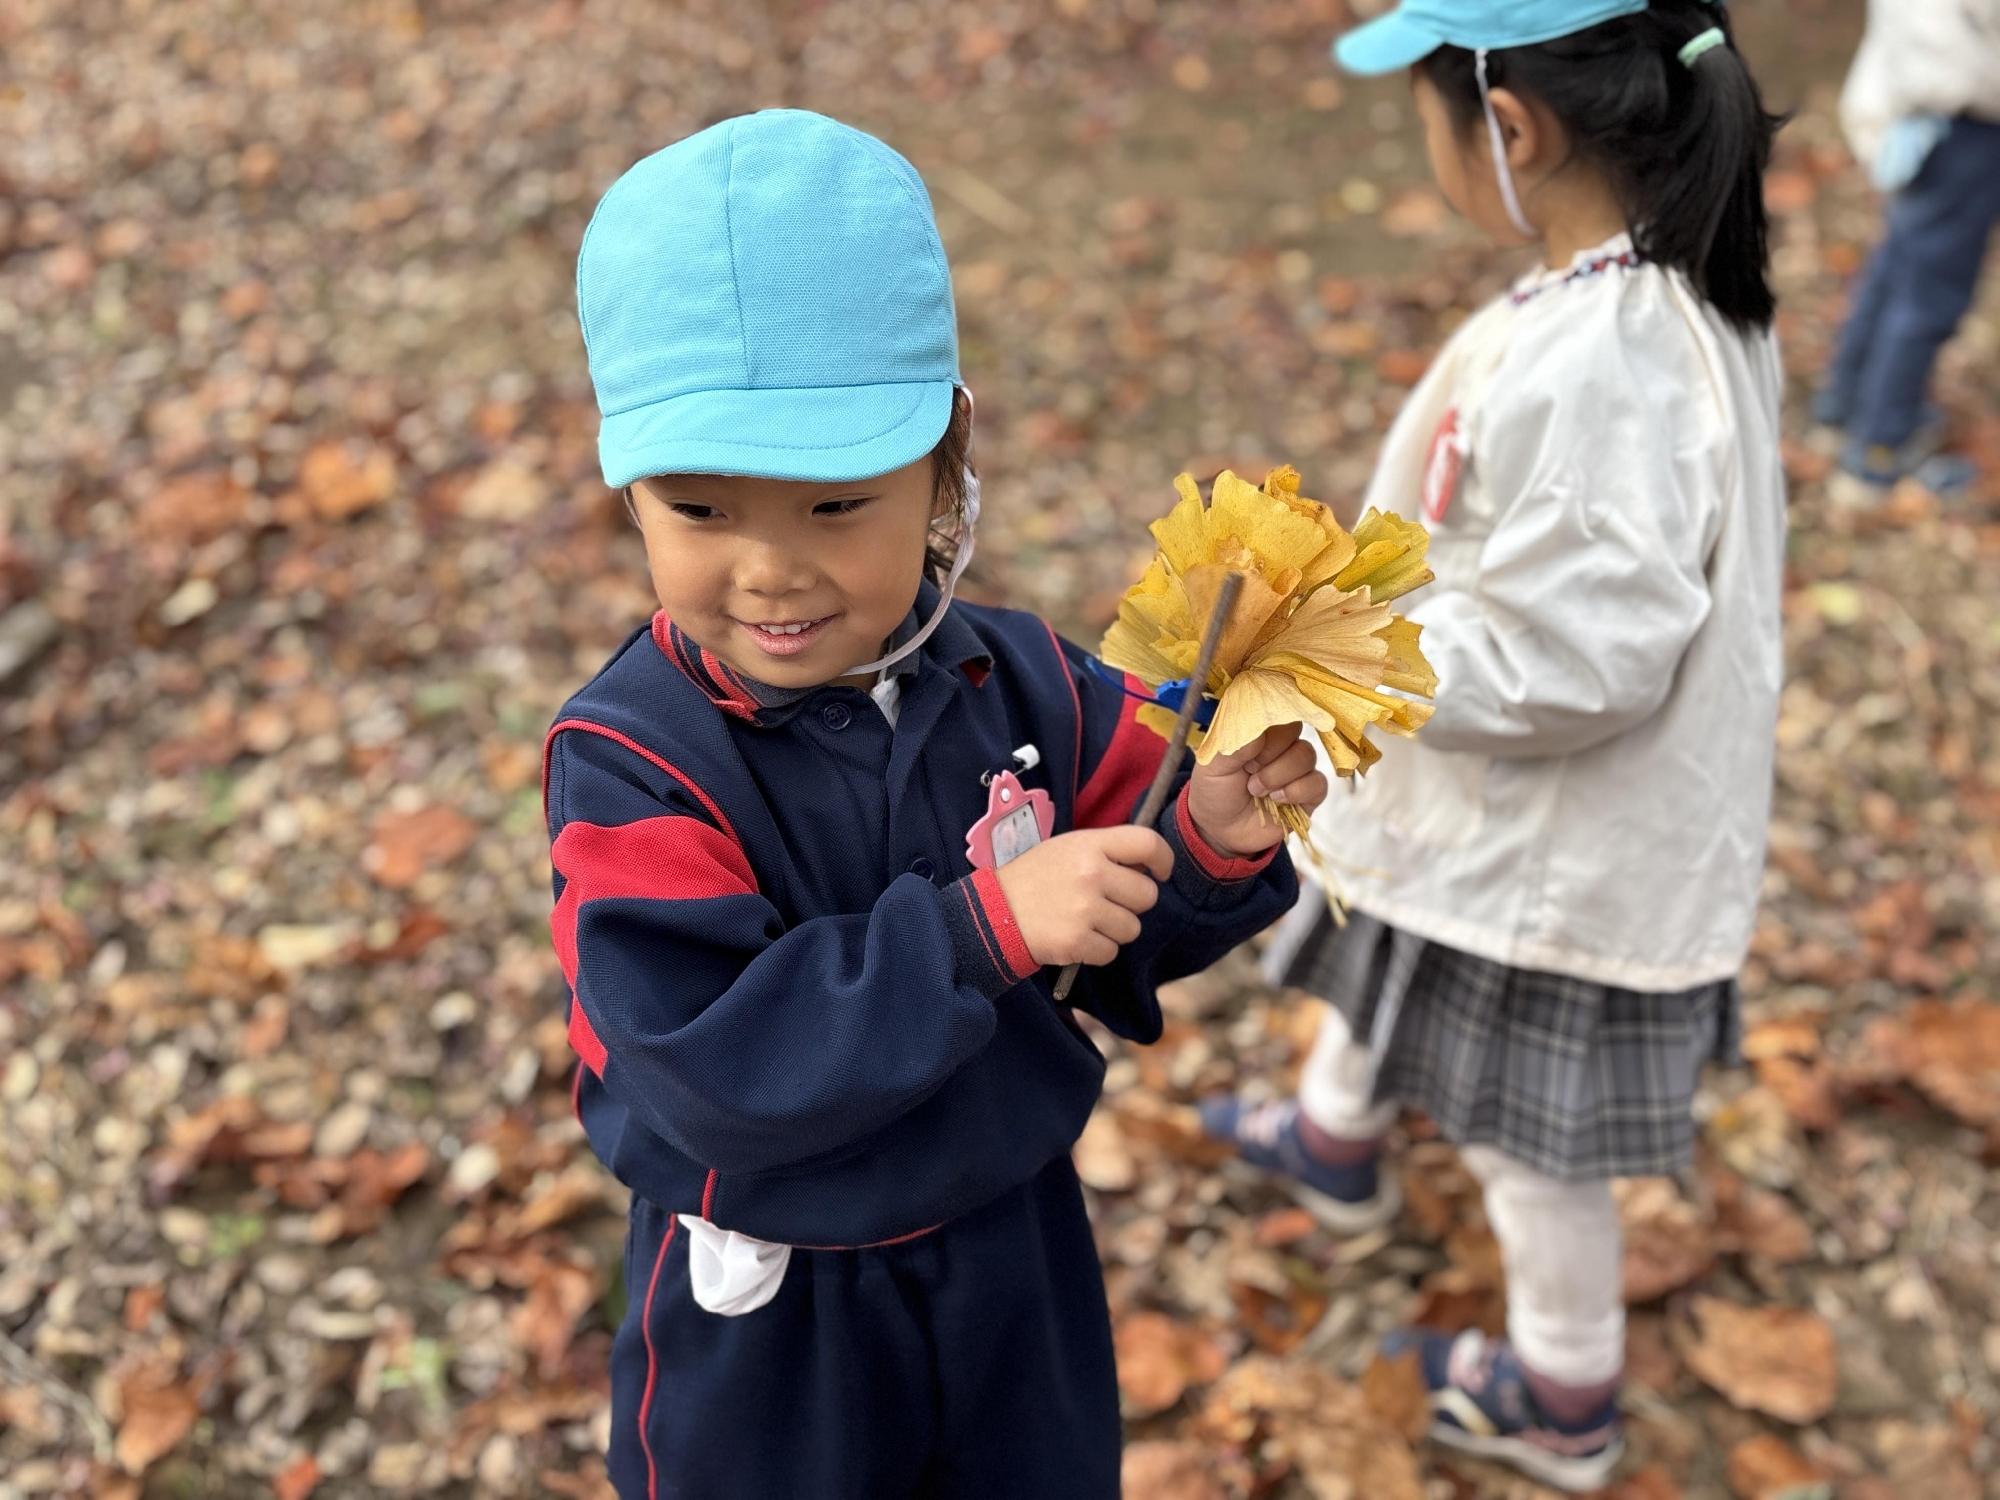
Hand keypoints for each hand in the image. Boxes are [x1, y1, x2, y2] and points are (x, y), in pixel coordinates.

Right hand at [993, 826, 1173, 967]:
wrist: (993, 912)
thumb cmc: (1034, 878)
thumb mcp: (1066, 848)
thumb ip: (1105, 852)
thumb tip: (1146, 869)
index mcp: (1090, 844)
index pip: (1147, 844)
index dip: (1163, 859)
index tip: (1159, 873)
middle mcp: (1092, 874)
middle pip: (1147, 895)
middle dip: (1132, 904)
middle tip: (1106, 903)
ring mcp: (1085, 909)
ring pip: (1132, 928)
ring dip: (1114, 930)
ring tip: (1085, 921)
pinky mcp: (1077, 941)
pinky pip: (1111, 952)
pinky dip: (1097, 950)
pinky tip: (1077, 938)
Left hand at [1186, 722, 1328, 857]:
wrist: (1220, 830)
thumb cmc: (1215, 791)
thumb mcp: (1212, 766)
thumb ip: (1234, 744)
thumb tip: (1259, 730)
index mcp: (1259, 731)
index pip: (1276, 709)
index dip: (1266, 723)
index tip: (1251, 742)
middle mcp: (1282, 745)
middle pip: (1295, 729)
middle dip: (1270, 752)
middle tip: (1249, 769)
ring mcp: (1297, 768)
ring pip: (1306, 755)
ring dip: (1277, 774)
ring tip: (1255, 789)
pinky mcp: (1309, 793)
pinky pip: (1317, 782)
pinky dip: (1295, 791)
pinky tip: (1276, 800)